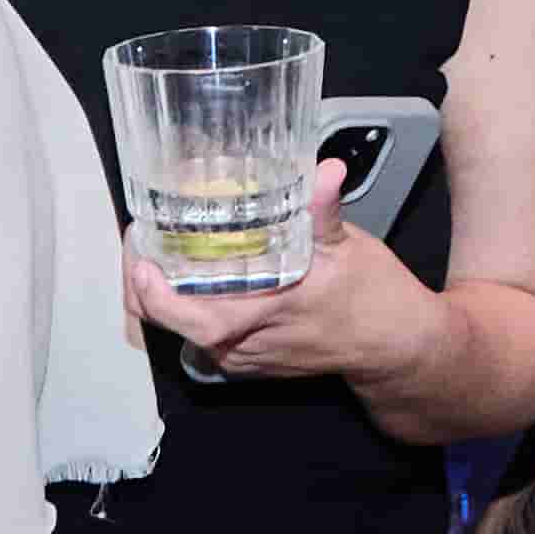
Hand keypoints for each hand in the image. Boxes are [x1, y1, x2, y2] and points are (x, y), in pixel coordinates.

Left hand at [130, 168, 441, 392]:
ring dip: (162, 296)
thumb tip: (325, 171)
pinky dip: (185, 309)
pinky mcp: (247, 362)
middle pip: (170, 324)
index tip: (141, 253)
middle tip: (140, 242)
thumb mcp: (350, 248)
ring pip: (182, 332)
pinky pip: (201, 338)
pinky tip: (189, 278)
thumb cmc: (374, 299)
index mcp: (267, 312)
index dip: (154, 290)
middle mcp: (246, 343)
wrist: (394, 349)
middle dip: (142, 285)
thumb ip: (324, 211)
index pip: (192, 317)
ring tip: (155, 253)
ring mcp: (244, 358)